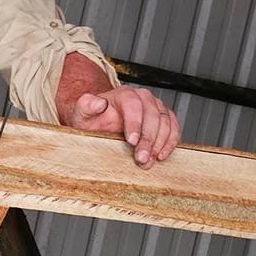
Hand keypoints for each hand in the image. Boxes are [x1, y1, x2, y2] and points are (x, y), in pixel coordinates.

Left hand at [60, 84, 179, 166]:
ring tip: (149, 161)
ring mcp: (155, 107)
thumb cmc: (92, 119)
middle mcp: (142, 97)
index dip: (135, 122)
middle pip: (152, 114)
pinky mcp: (163, 119)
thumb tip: (99, 103)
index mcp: (123, 94)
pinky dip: (170, 142)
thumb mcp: (82, 113)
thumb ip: (86, 105)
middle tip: (141, 158)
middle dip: (148, 138)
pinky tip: (161, 155)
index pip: (133, 104)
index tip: (131, 141)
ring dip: (159, 143)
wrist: (100, 124)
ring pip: (165, 121)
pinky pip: (173, 128)